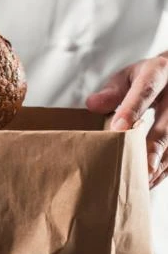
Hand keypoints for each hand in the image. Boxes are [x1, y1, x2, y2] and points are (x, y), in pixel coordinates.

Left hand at [86, 53, 167, 187]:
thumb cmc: (147, 77)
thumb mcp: (129, 76)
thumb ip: (112, 90)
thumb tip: (92, 105)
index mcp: (159, 71)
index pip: (146, 89)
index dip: (133, 109)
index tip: (119, 128)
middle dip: (155, 146)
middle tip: (142, 167)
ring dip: (161, 163)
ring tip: (144, 181)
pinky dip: (166, 167)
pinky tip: (153, 179)